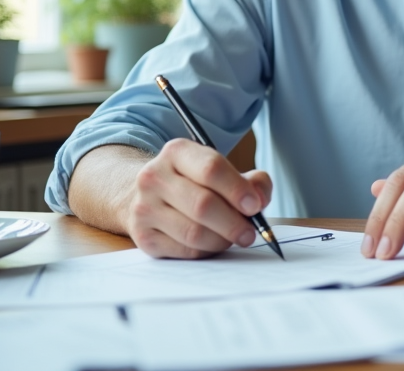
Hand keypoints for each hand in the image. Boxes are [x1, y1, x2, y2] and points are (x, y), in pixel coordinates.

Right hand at [124, 138, 273, 258]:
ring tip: (233, 238)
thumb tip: (260, 200)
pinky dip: (206, 251)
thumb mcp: (222, 170)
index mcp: (177, 152)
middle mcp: (154, 177)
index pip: (211, 169)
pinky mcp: (143, 237)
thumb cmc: (195, 183)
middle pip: (203, 204)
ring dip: (222, 240)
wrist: (150, 195)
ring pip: (194, 232)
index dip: (237, 189)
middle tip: (250, 232)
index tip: (254, 206)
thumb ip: (252, 181)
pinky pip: (184, 250)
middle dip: (233, 222)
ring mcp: (144, 208)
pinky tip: (213, 243)